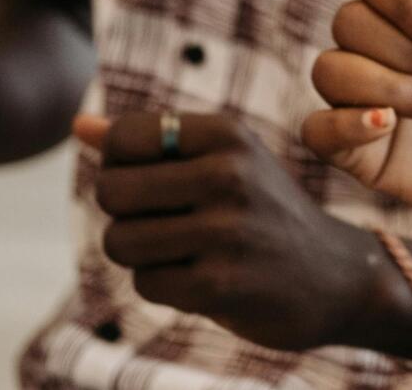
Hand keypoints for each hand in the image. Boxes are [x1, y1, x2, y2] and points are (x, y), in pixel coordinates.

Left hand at [78, 109, 384, 354]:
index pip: (122, 138)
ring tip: (182, 251)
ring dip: (140, 254)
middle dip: (123, 213)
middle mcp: (228, 173)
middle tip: (163, 222)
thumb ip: (149, 144)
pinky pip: (144, 282)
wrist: (333, 276)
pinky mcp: (220, 285)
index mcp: (226, 133)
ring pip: (119, 240)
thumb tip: (78, 126)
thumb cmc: (262, 211)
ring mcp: (226, 230)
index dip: (120, 165)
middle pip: (110, 190)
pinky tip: (200, 278)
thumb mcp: (221, 161)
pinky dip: (163, 285)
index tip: (152, 181)